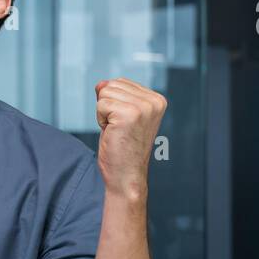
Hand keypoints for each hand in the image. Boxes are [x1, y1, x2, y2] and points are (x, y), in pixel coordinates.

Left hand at [94, 77, 166, 200]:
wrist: (126, 176)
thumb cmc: (122, 148)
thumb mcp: (120, 115)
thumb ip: (114, 95)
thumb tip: (101, 84)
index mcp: (157, 100)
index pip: (120, 82)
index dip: (113, 103)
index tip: (123, 123)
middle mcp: (154, 102)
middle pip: (112, 85)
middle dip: (107, 107)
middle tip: (118, 129)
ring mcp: (143, 108)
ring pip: (105, 93)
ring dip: (103, 114)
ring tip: (116, 131)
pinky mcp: (129, 114)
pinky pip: (100, 105)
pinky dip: (101, 120)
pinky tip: (113, 133)